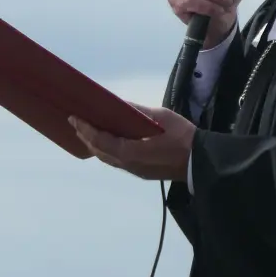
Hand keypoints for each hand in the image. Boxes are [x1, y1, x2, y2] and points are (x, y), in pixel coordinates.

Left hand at [70, 107, 194, 181]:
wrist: (201, 162)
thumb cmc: (182, 137)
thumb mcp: (160, 117)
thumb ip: (136, 111)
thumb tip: (118, 104)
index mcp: (130, 151)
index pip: (99, 140)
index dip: (85, 129)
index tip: (74, 117)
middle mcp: (128, 164)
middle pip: (99, 151)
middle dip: (85, 136)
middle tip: (75, 122)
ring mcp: (134, 170)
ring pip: (107, 158)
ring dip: (95, 145)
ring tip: (86, 131)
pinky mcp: (141, 172)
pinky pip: (117, 161)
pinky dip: (106, 151)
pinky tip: (106, 142)